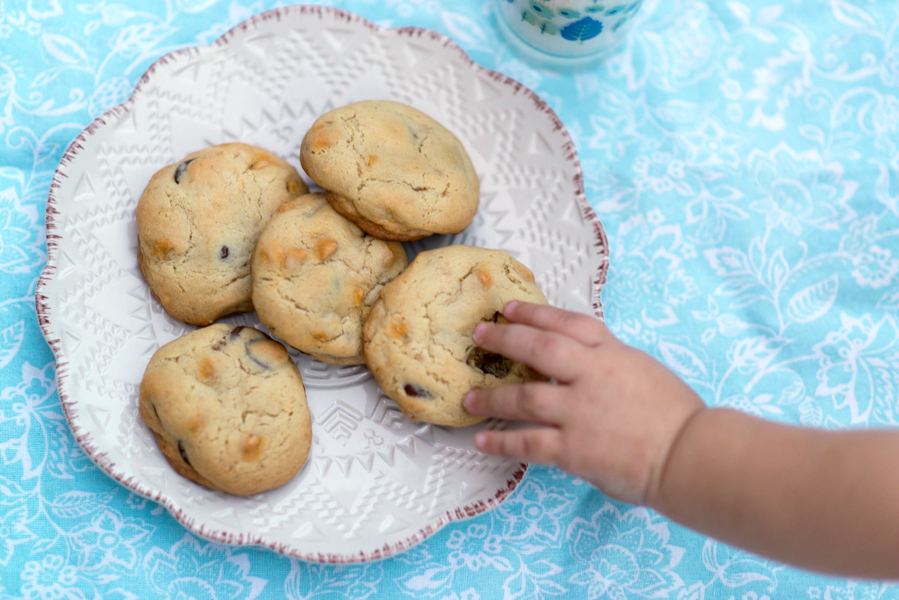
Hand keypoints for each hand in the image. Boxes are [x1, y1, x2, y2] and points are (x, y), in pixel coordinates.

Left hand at [463, 301, 704, 505]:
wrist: (689, 454)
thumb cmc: (675, 414)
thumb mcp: (642, 369)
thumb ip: (608, 361)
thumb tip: (580, 362)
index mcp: (610, 353)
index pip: (566, 323)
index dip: (534, 313)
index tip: (509, 309)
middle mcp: (590, 376)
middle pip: (537, 349)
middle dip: (504, 340)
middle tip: (478, 337)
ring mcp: (579, 412)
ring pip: (524, 397)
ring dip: (492, 397)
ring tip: (469, 399)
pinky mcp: (573, 449)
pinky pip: (527, 443)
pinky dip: (501, 442)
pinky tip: (482, 441)